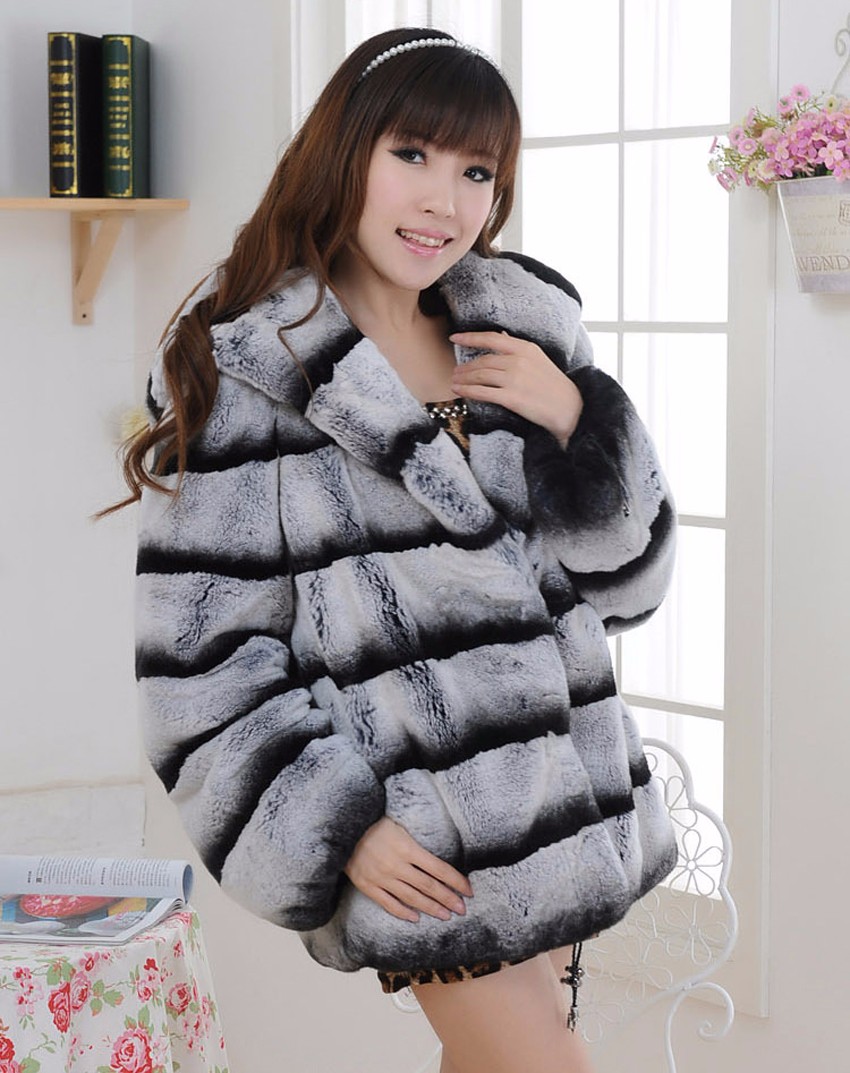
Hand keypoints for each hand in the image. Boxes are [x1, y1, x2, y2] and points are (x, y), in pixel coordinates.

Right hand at [344, 817, 472, 922]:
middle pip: (429, 887)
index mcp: (407, 847)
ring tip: (446, 916)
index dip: (456, 881)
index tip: (469, 891)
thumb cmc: (373, 821)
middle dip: (448, 899)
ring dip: (431, 908)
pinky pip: (388, 903)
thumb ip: (416, 842)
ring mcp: (381, 877)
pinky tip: (416, 918)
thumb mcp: (399, 824)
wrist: (340, 828)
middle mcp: (396, 865)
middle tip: (462, 909)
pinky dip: (403, 912)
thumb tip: (438, 857)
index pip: (439, 868)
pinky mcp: (367, 885)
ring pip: (412, 898)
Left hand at [449, 331, 583, 446]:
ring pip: (480, 375)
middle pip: (483, 360)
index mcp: (525, 348)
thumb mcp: (538, 359)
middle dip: (465, 366)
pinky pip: (482, 392)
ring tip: (454, 381)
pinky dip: (467, 391)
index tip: (455, 337)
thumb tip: (501, 337)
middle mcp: (518, 361)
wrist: (569, 409)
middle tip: (455, 370)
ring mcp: (514, 379)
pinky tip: (458, 391)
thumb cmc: (554, 386)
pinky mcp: (511, 398)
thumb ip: (518, 349)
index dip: (470, 337)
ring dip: (463, 378)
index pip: (491, 338)